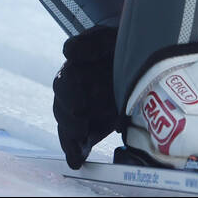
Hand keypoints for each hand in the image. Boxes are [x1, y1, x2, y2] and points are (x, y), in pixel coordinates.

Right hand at [52, 25, 119, 169]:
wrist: (133, 55)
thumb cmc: (115, 43)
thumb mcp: (105, 37)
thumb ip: (89, 43)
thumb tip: (68, 52)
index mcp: (74, 71)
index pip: (66, 85)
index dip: (71, 97)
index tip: (79, 108)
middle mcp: (73, 93)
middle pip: (64, 109)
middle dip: (70, 123)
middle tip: (79, 131)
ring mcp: (81, 111)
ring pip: (68, 126)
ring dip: (70, 140)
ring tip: (75, 153)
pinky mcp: (91, 126)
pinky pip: (79, 140)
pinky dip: (76, 150)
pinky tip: (77, 160)